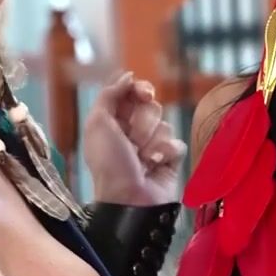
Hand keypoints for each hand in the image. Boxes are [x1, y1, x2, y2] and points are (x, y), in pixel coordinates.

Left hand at [82, 71, 185, 205]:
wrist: (131, 199)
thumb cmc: (110, 163)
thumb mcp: (98, 123)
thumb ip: (110, 94)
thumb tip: (127, 75)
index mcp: (112, 121)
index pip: (132, 93)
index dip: (139, 90)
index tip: (144, 93)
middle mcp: (132, 132)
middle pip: (151, 107)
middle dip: (143, 122)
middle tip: (133, 139)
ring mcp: (151, 146)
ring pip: (164, 125)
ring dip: (152, 141)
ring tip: (142, 158)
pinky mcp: (169, 160)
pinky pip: (176, 144)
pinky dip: (166, 154)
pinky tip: (156, 165)